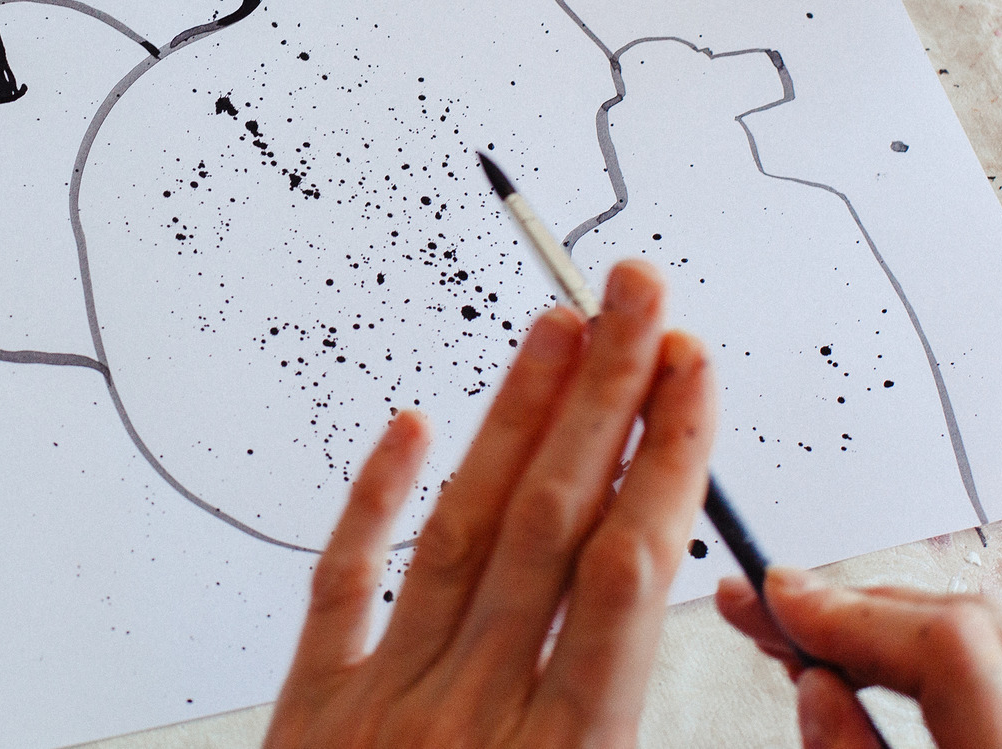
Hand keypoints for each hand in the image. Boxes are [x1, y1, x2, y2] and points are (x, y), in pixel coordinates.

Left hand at [265, 260, 716, 748]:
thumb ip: (623, 731)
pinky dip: (376, 498)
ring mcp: (388, 702)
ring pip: (463, 530)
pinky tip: (409, 429)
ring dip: (516, 419)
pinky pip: (344, 582)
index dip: (664, 457)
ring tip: (556, 329)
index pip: (626, 574)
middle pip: (552, 522)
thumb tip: (667, 615)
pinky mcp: (313, 709)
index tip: (688, 370)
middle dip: (605, 395)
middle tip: (634, 297)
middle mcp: (473, 713)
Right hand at [717, 568, 1001, 748]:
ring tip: (814, 636)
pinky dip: (945, 662)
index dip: (849, 611)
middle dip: (854, 611)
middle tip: (765, 610)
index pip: (952, 650)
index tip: (773, 602)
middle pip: (972, 629)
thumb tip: (818, 687)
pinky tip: (884, 663)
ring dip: (893, 630)